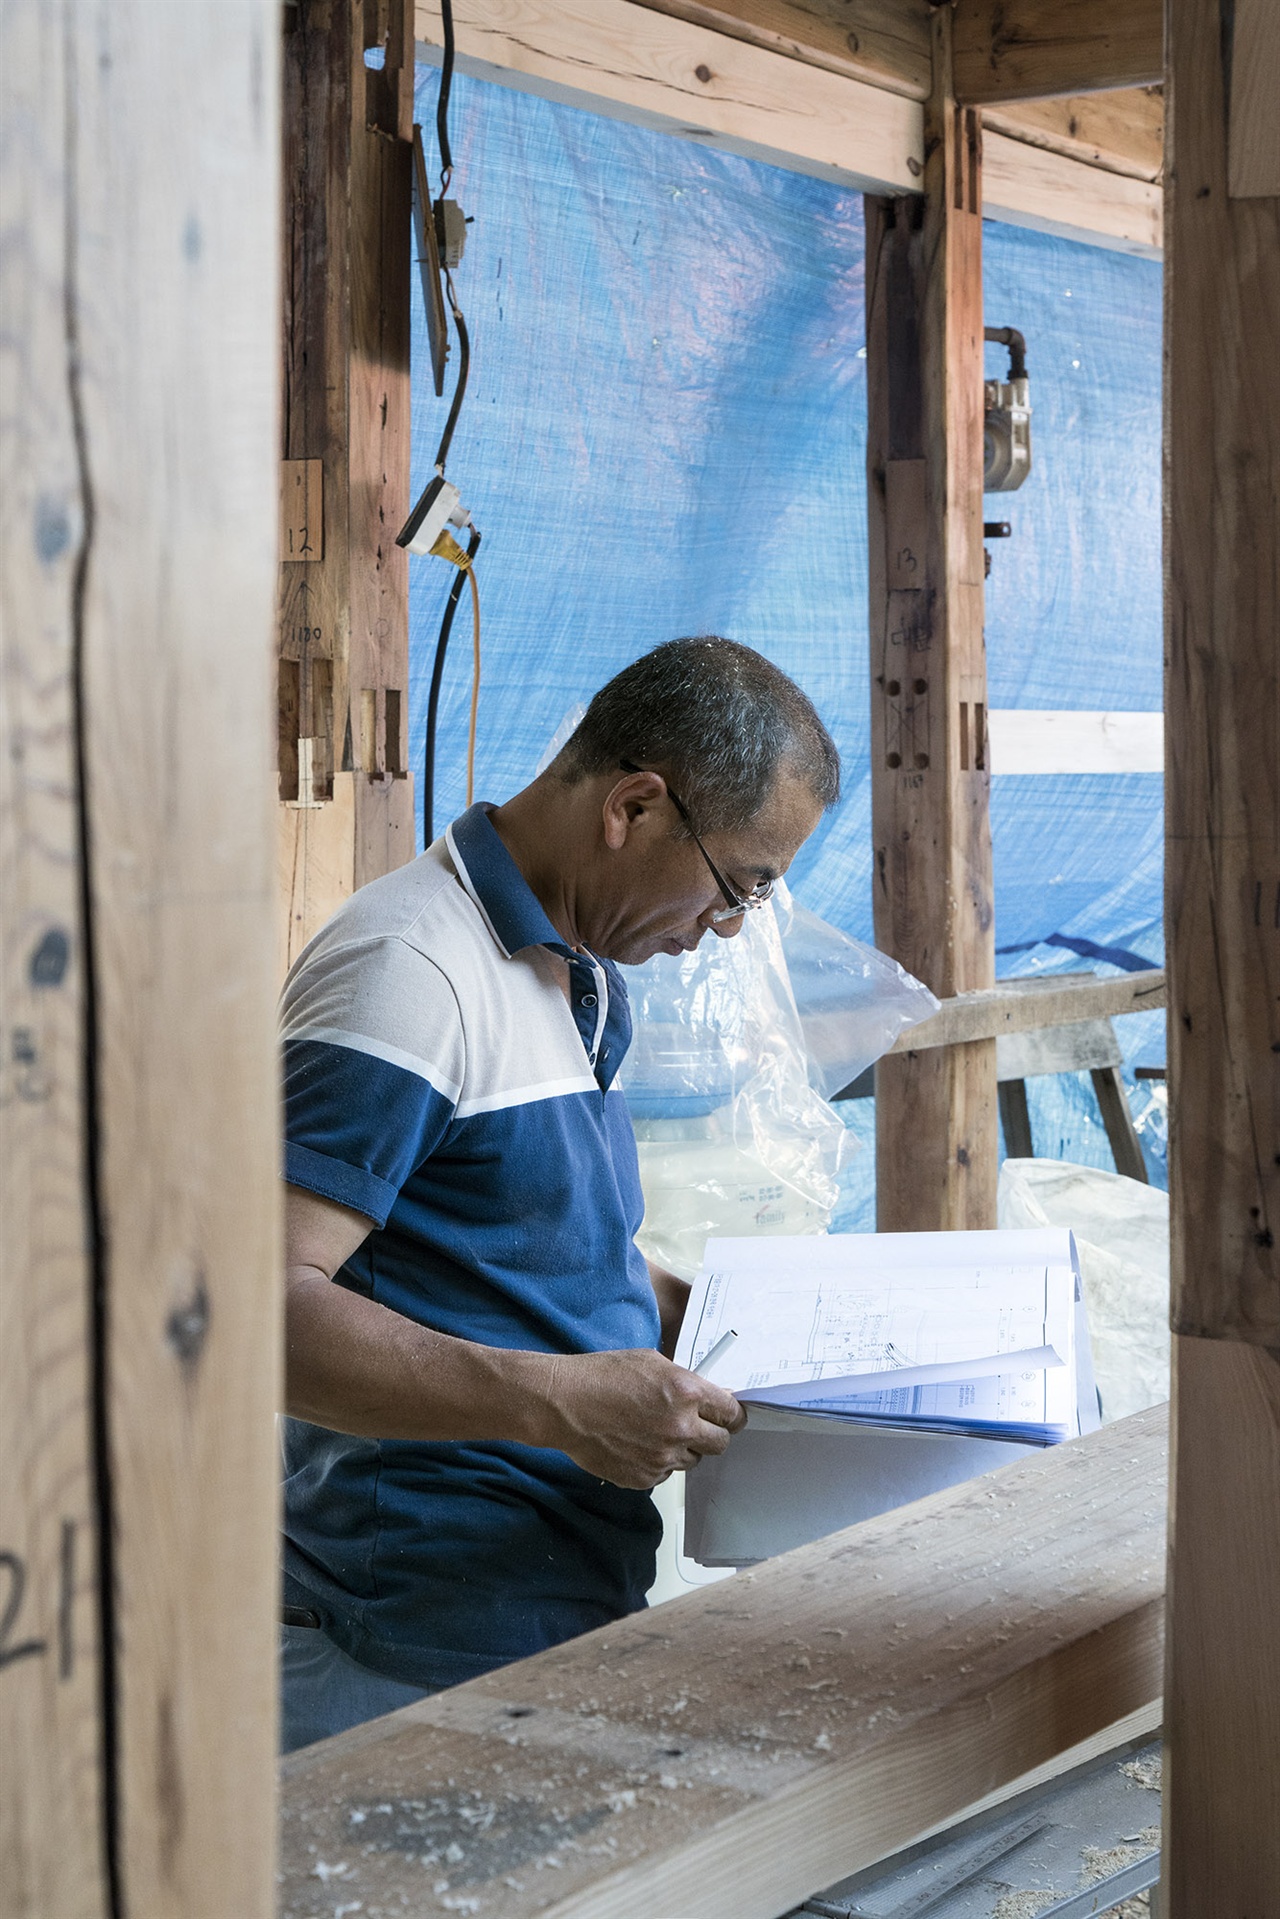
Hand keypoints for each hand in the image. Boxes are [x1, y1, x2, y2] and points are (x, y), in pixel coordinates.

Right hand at [539, 1348, 746, 1490]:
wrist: (564, 1403)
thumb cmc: (602, 1376)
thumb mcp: (652, 1362)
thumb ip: (687, 1381)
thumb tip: (712, 1396)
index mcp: (687, 1393)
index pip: (732, 1413)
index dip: (732, 1414)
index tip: (728, 1416)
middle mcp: (680, 1427)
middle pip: (720, 1442)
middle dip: (712, 1433)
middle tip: (696, 1425)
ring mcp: (663, 1456)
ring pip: (693, 1460)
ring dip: (683, 1448)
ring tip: (654, 1431)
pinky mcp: (645, 1478)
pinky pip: (665, 1474)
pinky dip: (658, 1462)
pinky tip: (637, 1444)